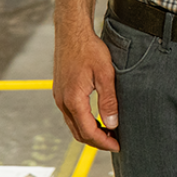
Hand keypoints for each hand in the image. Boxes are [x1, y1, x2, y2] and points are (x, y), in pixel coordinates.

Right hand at [53, 0, 119, 151]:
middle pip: (78, 132)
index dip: (103, 142)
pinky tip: (95, 117)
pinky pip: (70, 114)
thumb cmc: (88, 49)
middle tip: (114, 142)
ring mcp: (59, 97)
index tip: (117, 145)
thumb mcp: (105, 73)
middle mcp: (63, 101)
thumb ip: (108, 100)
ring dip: (89, 132)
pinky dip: (83, 121)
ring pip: (73, 125)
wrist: (71, 32)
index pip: (88, 131)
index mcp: (73, 99)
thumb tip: (112, 123)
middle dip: (96, 141)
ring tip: (108, 132)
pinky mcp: (60, 91)